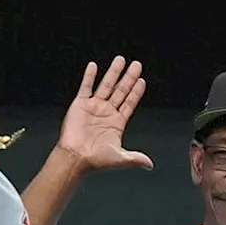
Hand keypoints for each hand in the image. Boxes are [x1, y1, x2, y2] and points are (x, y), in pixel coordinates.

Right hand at [56, 56, 152, 171]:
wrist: (75, 157)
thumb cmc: (95, 160)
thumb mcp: (120, 157)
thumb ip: (135, 158)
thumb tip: (149, 164)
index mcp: (117, 123)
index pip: (129, 103)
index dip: (136, 92)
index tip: (142, 81)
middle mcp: (107, 112)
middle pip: (120, 91)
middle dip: (129, 77)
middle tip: (136, 65)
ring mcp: (94, 107)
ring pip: (106, 86)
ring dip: (113, 73)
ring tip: (120, 60)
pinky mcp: (80, 105)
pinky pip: (85, 87)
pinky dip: (89, 77)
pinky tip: (94, 66)